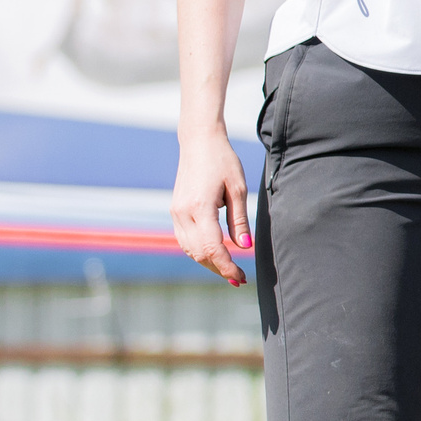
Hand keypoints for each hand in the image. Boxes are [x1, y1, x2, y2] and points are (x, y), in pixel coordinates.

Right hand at [171, 125, 253, 286]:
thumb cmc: (223, 161)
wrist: (199, 142)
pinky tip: (214, 254)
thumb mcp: (238, 189)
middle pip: (199, 253)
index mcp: (200, 208)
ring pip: (190, 250)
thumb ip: (239, 220)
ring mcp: (176, 213)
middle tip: (239, 279)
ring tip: (229, 271)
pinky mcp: (175, 211)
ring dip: (209, 263)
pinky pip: (185, 240)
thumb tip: (245, 247)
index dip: (227, 266)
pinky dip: (199, 251)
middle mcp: (183, 213)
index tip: (241, 276)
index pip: (212, 248)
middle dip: (219, 269)